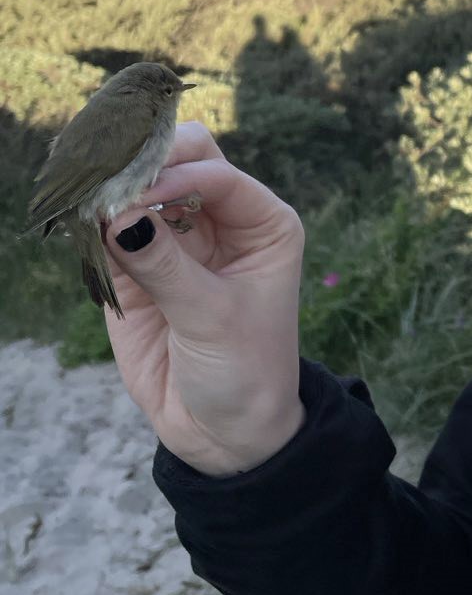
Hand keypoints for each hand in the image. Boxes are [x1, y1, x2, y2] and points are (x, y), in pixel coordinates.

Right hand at [102, 121, 307, 475]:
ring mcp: (178, 241)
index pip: (218, 173)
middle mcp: (223, 221)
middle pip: (181, 162)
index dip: (178, 174)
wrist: (224, 432)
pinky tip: (85, 228)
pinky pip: (112, 230)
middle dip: (145, 166)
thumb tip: (119, 216)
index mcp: (264, 223)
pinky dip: (95, 226)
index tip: (142, 194)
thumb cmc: (245, 371)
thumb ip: (167, 266)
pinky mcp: (137, 268)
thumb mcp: (212, 318)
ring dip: (115, 193)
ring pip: (140, 190)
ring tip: (92, 209)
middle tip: (112, 186)